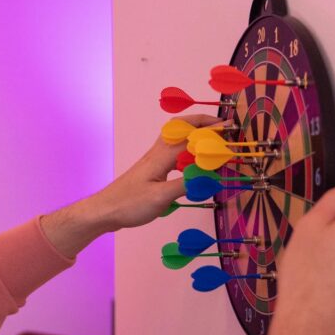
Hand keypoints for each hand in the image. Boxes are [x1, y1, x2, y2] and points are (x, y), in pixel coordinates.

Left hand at [39, 115, 219, 257]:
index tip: (231, 129)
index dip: (212, 131)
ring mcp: (153, 161)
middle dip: (203, 123)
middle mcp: (157, 153)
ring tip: (212, 143)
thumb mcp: (161, 198)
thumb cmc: (129, 204)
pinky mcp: (151, 171)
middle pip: (181, 128)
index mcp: (162, 156)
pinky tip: (193, 165)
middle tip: (222, 127)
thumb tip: (211, 176)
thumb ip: (187, 185)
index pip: (191, 136)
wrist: (104, 210)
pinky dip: (187, 152)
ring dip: (195, 136)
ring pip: (176, 140)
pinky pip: (173, 154)